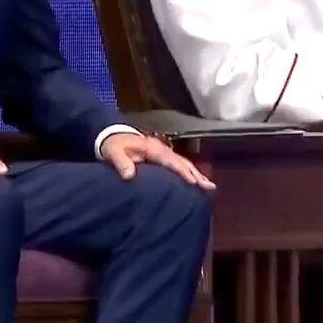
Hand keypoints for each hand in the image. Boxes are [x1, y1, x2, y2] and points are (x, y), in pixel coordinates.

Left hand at [99, 133, 215, 189]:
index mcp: (152, 148)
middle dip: (196, 174)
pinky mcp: (163, 156)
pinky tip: (198, 182)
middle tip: (209, 187)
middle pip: (182, 162)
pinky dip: (190, 172)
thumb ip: (121, 163)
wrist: (113, 136)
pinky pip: (180, 164)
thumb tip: (130, 176)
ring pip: (184, 163)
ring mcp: (164, 152)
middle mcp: (162, 149)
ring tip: (209, 187)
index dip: (182, 171)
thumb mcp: (113, 153)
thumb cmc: (114, 146)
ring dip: (196, 174)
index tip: (193, 183)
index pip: (170, 161)